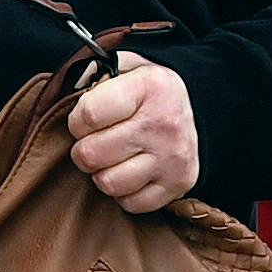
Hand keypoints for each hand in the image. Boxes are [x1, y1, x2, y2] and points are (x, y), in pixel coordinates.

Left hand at [66, 53, 199, 213]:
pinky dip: (124, 193)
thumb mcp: (126, 68)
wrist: (203, 111)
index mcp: (149, 86)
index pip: (88, 115)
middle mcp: (163, 123)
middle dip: (85, 150)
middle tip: (96, 142)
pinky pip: (130, 204)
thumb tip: (68, 93)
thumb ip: (92, 74)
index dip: (76, 121)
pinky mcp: (178, 184)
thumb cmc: (149, 92)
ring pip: (107, 183)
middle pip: (91, 154)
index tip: (85, 120)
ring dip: (103, 173)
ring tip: (113, 158)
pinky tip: (131, 172)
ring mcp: (172, 157)